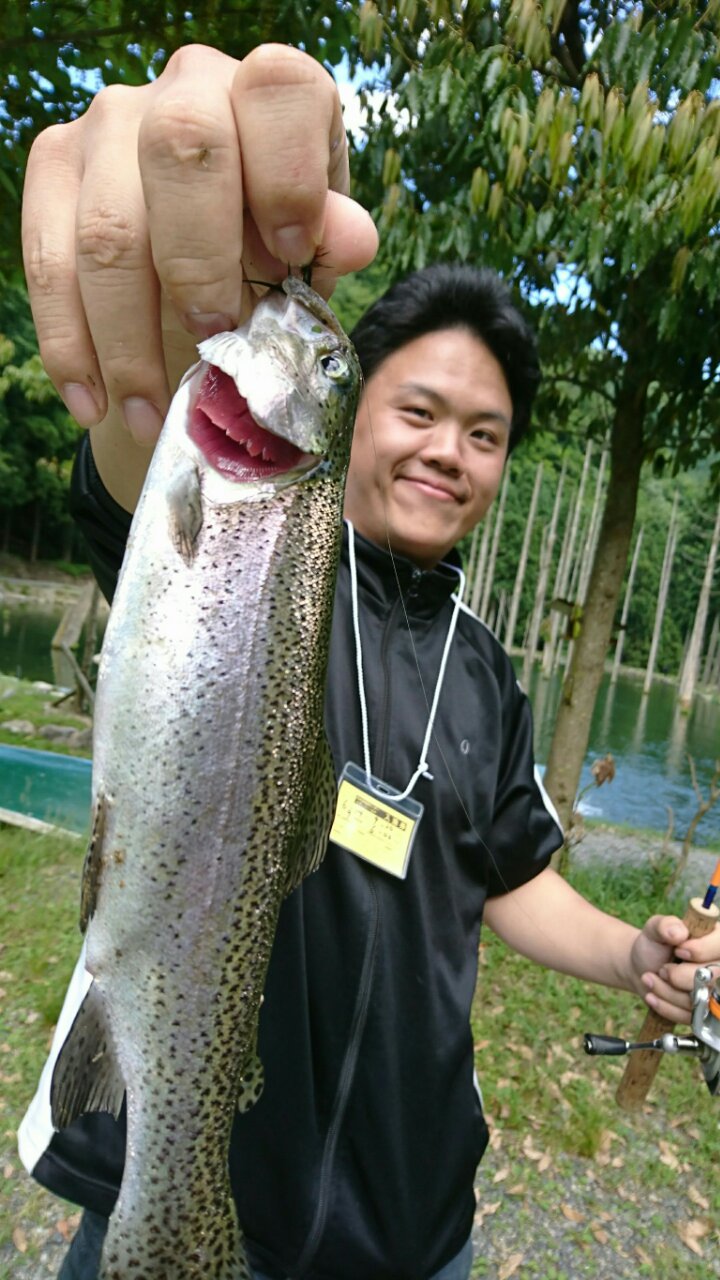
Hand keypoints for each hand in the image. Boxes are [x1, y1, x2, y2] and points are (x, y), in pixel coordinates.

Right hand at [22, 43, 377, 445]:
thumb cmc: (269, 251)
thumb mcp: (311, 252)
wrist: (201, 267)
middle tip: (213, 338)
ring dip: (128, 340)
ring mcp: (109, 123)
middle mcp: (187, 86)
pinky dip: (72, 347)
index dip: (287, 175)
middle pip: (179, 146)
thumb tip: (350, 236)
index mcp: (269, 95)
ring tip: (151, 413)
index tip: (290, 258)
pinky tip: (96, 402)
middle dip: (197, 260)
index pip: (277, 89)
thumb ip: (330, 244)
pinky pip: (49, 262)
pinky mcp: (54, 166)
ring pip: (107, 228)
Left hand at [631, 914, 719, 1024]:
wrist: (643, 967)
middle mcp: (719, 966)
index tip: (679, 950)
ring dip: (667, 991)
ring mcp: (714, 992)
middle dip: (679, 976)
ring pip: (699, 1000)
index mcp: (716, 941)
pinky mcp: (704, 1012)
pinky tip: (651, 995)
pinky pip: (689, 1017)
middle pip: (712, 978)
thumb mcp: (655, 929)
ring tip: (649, 978)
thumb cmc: (654, 945)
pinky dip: (666, 1007)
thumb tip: (678, 932)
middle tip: (662, 968)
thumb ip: (665, 925)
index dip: (702, 951)